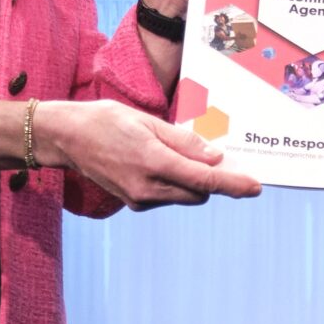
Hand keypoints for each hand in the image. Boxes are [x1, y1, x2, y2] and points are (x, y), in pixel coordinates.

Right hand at [40, 99, 262, 210]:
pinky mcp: (134, 202)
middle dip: (213, 180)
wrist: (67, 138)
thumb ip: (184, 142)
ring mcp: (139, 199)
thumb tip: (215, 157)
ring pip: (184, 196)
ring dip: (192, 181)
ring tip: (178, 153)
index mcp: (154, 162)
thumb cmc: (106, 121)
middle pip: (199, 193)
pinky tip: (160, 161)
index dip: (234, 184)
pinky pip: (167, 196)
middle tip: (219, 158)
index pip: (204, 180)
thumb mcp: (148, 122)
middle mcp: (148, 187)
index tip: (256, 187)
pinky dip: (175, 183)